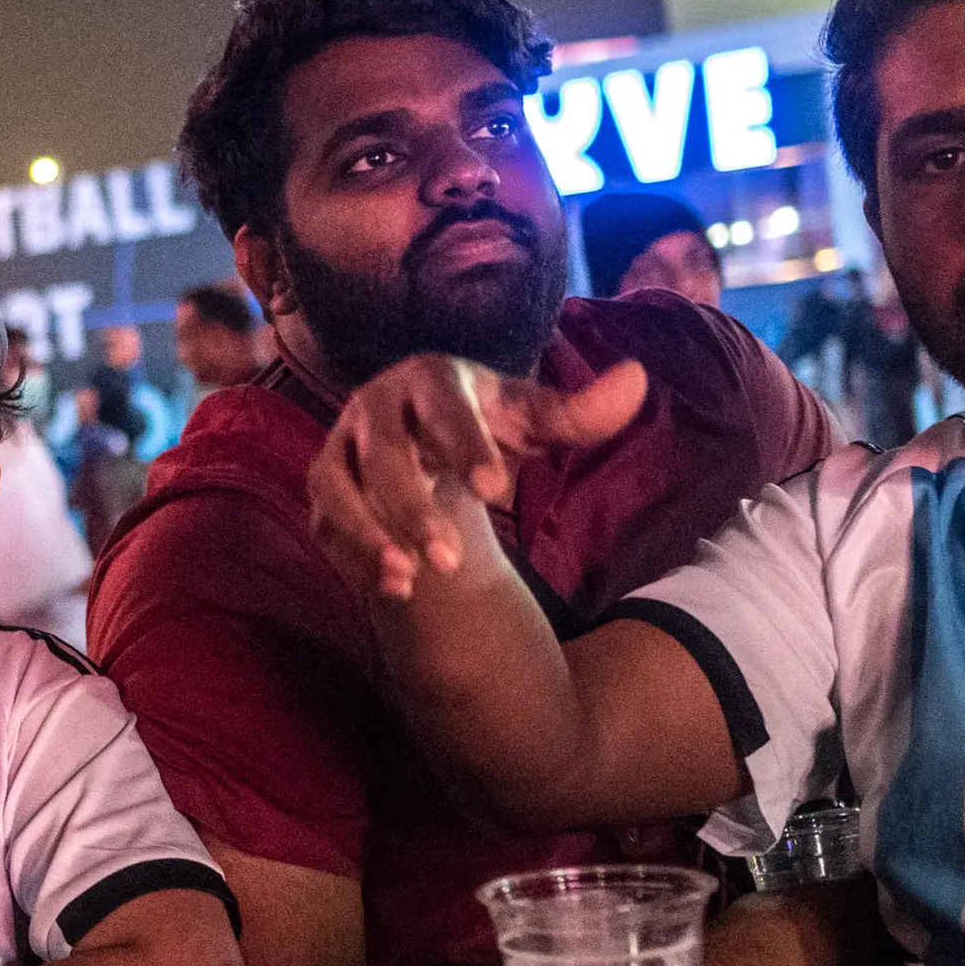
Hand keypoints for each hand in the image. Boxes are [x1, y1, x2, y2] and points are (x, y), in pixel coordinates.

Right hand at [308, 354, 652, 599]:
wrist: (422, 440)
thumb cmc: (485, 425)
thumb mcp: (532, 419)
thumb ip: (580, 411)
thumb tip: (638, 380)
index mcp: (430, 377)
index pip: (442, 404)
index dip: (466, 444)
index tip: (498, 490)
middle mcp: (376, 406)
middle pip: (384, 455)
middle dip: (413, 508)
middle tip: (452, 561)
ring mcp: (343, 446)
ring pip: (339, 486)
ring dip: (372, 533)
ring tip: (413, 576)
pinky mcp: (326, 486)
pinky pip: (327, 518)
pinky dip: (356, 552)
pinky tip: (395, 588)